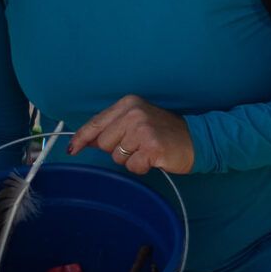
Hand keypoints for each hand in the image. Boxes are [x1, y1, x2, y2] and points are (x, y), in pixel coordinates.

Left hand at [70, 95, 194, 176]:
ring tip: (147, 150)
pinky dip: (142, 167)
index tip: (72, 148)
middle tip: (137, 145)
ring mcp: (143, 130)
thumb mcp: (136, 122)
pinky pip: (132, 166)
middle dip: (117, 150)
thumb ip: (112, 128)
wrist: (198, 140)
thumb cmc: (164, 133)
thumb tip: (86, 141)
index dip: (81, 138)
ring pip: (117, 157)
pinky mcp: (152, 147)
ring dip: (131, 159)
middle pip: (104, 143)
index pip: (95, 123)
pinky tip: (154, 158)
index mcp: (127, 104)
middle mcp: (133, 114)